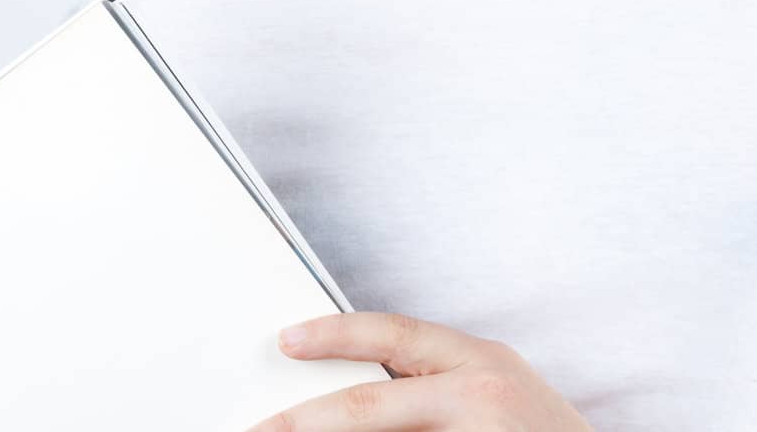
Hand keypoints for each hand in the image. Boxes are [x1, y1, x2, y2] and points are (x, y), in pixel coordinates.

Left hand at [243, 311, 592, 430]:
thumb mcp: (496, 393)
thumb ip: (436, 383)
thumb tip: (356, 390)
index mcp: (480, 363)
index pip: (395, 334)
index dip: (336, 333)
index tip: (287, 339)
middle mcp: (481, 395)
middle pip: (370, 407)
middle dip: (304, 421)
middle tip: (259, 430)